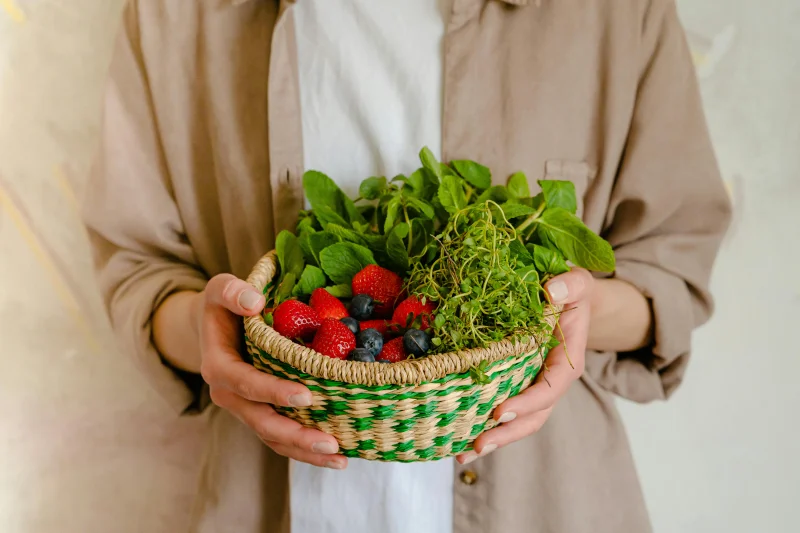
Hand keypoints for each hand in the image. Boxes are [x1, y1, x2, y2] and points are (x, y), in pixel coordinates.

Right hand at [198, 274, 346, 468]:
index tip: (306, 396)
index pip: (245, 384)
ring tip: (340, 458)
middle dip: (296, 436)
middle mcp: (229, 395)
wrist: (216, 327)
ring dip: (305, 451)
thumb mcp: (220, 289)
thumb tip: (254, 301)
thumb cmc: (225, 305)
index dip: (273, 392)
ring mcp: (245, 409)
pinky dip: (305, 449)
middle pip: (262, 422)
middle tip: (331, 443)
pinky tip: (334, 455)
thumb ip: (232, 292)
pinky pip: (281, 438)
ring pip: (274, 438)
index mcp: (218, 366)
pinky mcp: (260, 414)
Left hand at [456, 268, 593, 464]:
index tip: (499, 411)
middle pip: (534, 416)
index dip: (527, 402)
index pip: (550, 388)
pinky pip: (502, 406)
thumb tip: (550, 291)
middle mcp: (550, 379)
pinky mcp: (516, 383)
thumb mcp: (577, 282)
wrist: (565, 299)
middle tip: (477, 444)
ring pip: (517, 420)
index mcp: (567, 360)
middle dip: (506, 434)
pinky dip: (482, 423)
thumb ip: (569, 285)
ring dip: (493, 439)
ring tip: (462, 453)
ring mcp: (532, 385)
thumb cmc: (570, 291)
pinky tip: (458, 437)